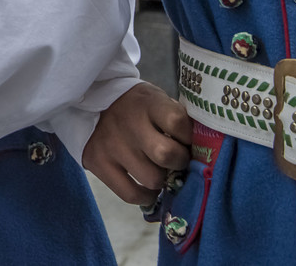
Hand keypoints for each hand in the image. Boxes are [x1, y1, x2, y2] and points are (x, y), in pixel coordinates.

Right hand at [83, 82, 192, 204]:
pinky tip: (149, 188)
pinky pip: (130, 194)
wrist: (94, 98)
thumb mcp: (157, 100)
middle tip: (177, 159)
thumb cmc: (137, 106)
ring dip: (162, 180)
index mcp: (147, 103)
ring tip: (160, 171)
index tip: (189, 140)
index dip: (189, 137)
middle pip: (166, 155)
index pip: (178, 122)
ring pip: (151, 179)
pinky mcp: (97, 163)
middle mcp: (128, 124)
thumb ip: (177, 120)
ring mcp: (111, 145)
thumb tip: (201, 150)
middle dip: (179, 161)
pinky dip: (146, 196)